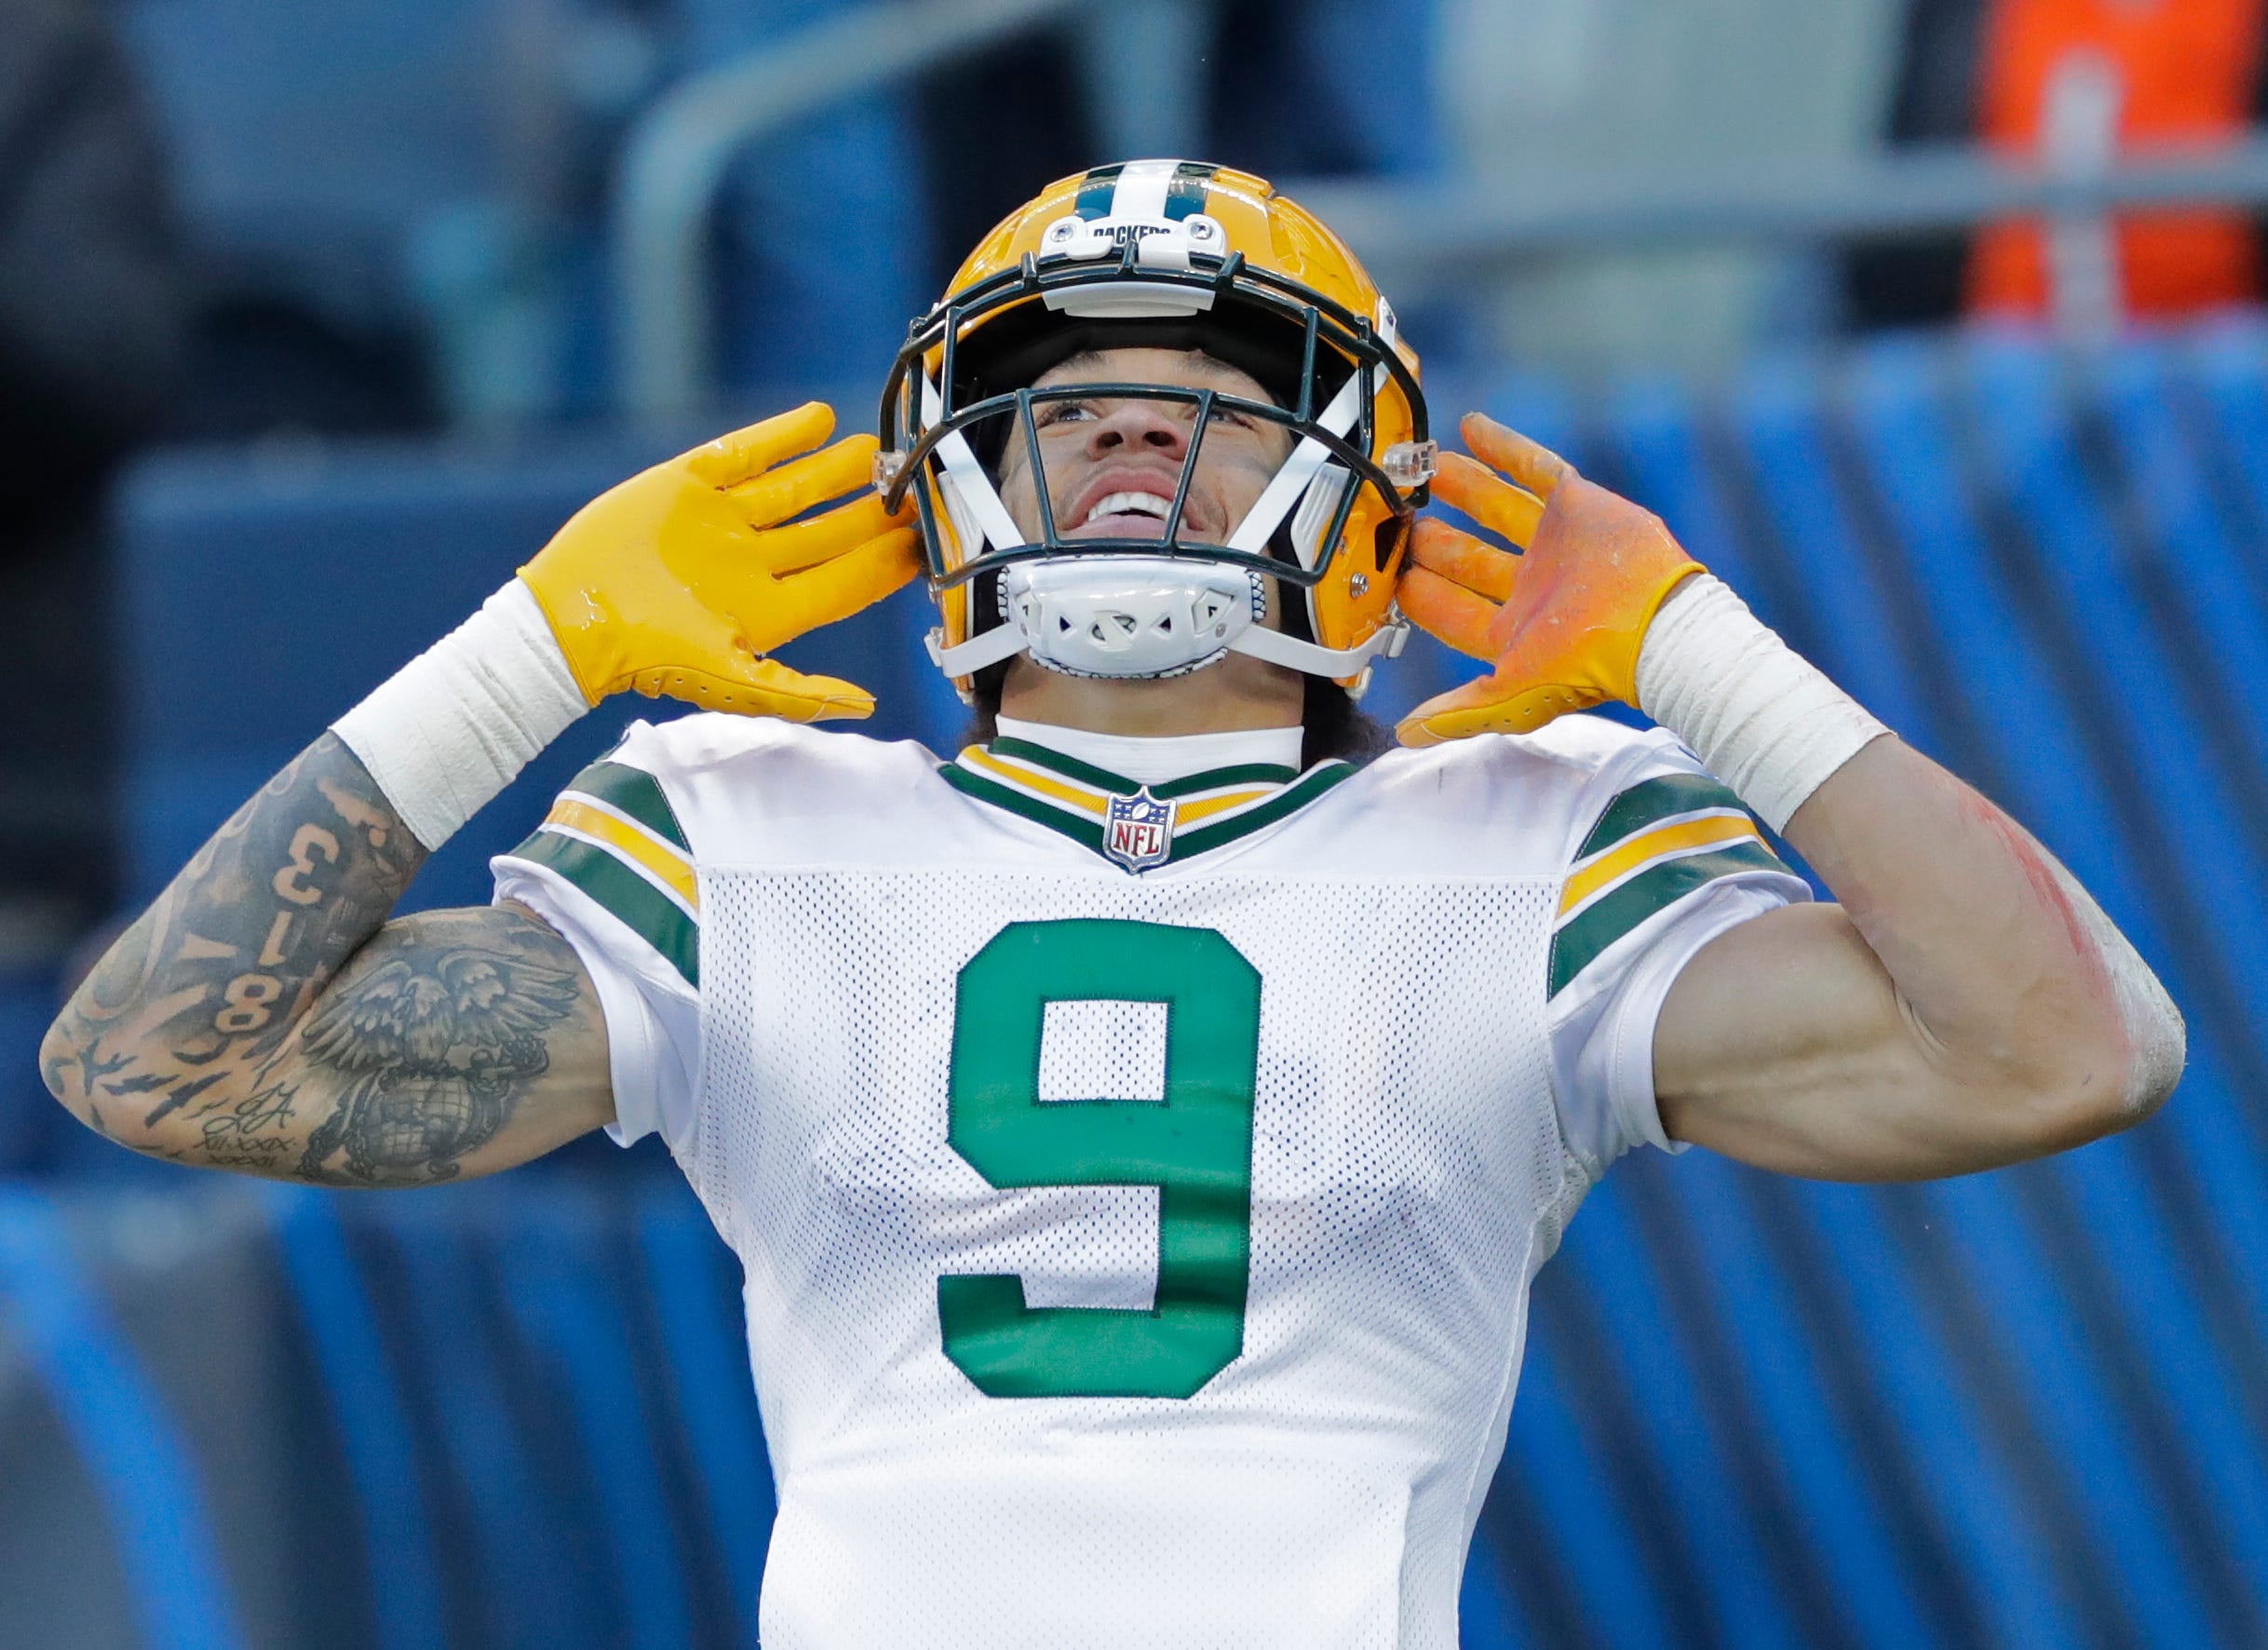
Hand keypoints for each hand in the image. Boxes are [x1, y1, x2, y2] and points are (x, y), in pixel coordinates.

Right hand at [518, 402, 920, 719]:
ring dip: (834, 470)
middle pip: (828, 532)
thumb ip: (801, 693)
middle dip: (871, 512)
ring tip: (874, 449)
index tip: (926, 543)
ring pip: (793, 489)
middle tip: (916, 485)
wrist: (571, 620)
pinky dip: (781, 435)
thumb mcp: (732, 682)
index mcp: (772, 609)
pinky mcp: (686, 484)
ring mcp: (723, 521)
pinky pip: (744, 454)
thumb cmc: (650, 659)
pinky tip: (819, 418)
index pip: (845, 581)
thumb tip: (866, 707)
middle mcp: (754, 563)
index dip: (885, 563)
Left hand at [1395, 412, 1701, 745]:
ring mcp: (1553, 544)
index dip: (1420, 595)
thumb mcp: (1514, 695)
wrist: (1656, 628)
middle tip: (1403, 520)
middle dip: (1435, 542)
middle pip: (1470, 558)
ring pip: (1498, 508)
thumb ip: (1459, 712)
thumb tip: (1406, 735)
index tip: (1390, 578)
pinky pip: (1536, 469)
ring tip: (1429, 466)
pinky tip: (1471, 428)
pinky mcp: (1578, 506)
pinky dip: (1504, 448)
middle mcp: (1530, 585)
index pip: (1452, 611)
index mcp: (1512, 630)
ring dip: (1464, 487)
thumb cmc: (1591, 669)